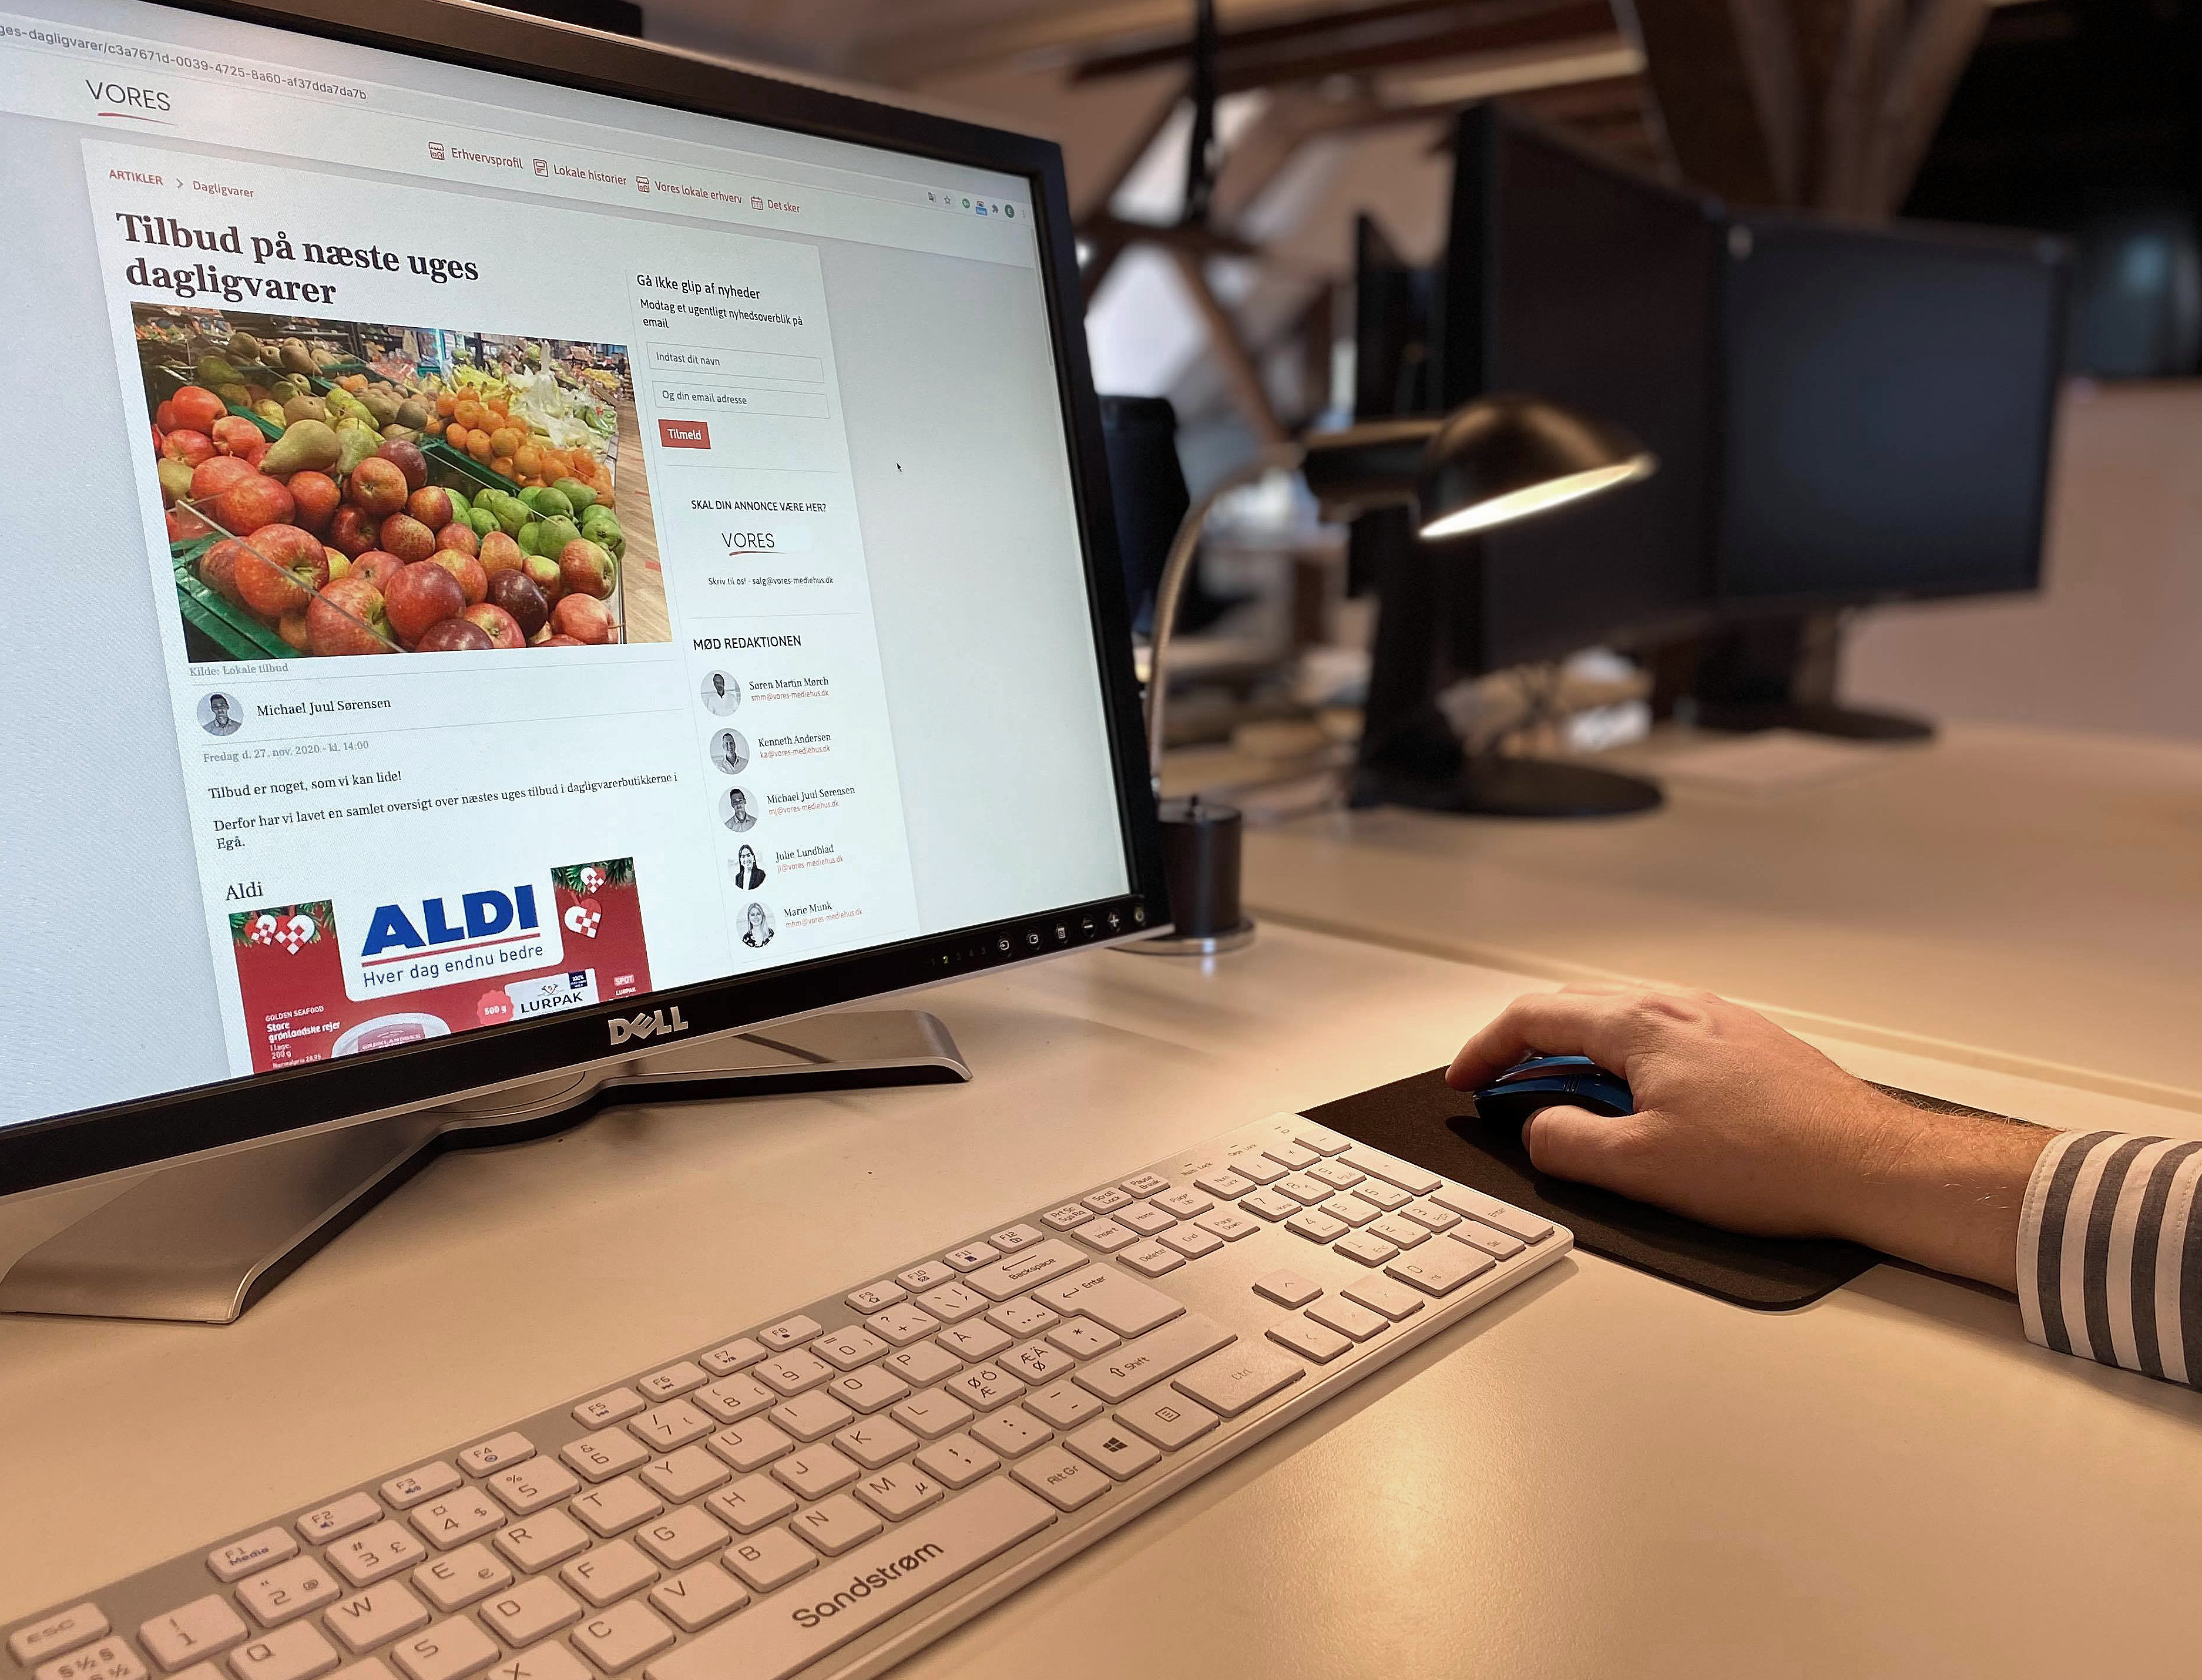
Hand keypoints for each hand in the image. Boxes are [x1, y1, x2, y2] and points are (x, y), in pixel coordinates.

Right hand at [1447, 985, 2053, 1290]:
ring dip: (1578, 1055)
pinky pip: (1664, 1037)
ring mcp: (1718, 1021)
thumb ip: (1567, 1143)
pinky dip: (1626, 1062)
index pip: (1533, 1018)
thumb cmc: (1771, 1162)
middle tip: (1502, 1091)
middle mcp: (1678, 1007)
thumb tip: (1539, 1129)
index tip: (1466, 1080)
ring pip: (1621, 1021)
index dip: (1485, 1050)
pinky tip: (1640, 1105)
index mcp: (1640, 1025)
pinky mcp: (1749, 1044)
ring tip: (1567, 1102)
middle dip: (1525, 1048)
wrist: (1870, 1164)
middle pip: (1574, 1009)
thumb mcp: (1640, 1167)